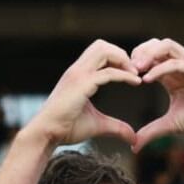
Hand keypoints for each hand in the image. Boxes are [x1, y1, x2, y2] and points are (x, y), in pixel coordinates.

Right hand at [25, 40, 140, 147]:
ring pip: (104, 51)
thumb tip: (133, 138)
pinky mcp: (82, 85)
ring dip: (123, 60)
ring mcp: (79, 75)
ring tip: (135, 75)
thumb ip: (116, 127)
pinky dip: (125, 75)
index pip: (99, 52)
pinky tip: (136, 82)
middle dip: (121, 54)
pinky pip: (108, 73)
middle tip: (135, 71)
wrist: (47, 133)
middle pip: (102, 45)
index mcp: (78, 74)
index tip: (131, 73)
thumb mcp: (98, 125)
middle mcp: (78, 70)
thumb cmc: (67, 128)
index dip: (117, 58)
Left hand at [130, 38, 183, 150]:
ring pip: (166, 46)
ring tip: (135, 69)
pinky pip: (176, 63)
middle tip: (126, 69)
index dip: (135, 62)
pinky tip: (147, 79)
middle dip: (139, 53)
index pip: (150, 56)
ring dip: (148, 55)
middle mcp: (181, 65)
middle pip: (156, 44)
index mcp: (172, 74)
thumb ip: (152, 132)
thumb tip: (134, 146)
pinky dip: (160, 69)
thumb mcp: (171, 125)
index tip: (123, 76)